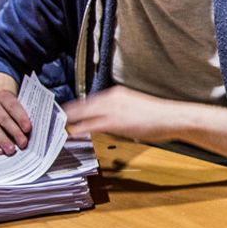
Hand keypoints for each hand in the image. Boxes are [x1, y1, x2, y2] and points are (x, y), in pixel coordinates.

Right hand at [0, 89, 31, 155]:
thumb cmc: (12, 111)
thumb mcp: (18, 108)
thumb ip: (23, 118)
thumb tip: (30, 134)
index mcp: (4, 97)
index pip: (12, 106)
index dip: (21, 117)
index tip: (28, 129)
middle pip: (3, 119)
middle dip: (14, 132)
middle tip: (23, 143)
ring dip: (2, 140)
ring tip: (11, 150)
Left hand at [63, 84, 184, 141]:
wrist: (171, 117)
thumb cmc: (158, 116)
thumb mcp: (135, 109)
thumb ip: (120, 113)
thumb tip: (113, 123)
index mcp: (116, 94)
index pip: (90, 100)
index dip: (77, 106)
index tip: (66, 111)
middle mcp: (112, 98)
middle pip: (83, 104)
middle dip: (69, 111)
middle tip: (55, 117)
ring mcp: (113, 109)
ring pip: (85, 113)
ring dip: (71, 119)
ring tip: (59, 125)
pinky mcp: (116, 121)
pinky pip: (93, 125)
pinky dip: (81, 128)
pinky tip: (72, 133)